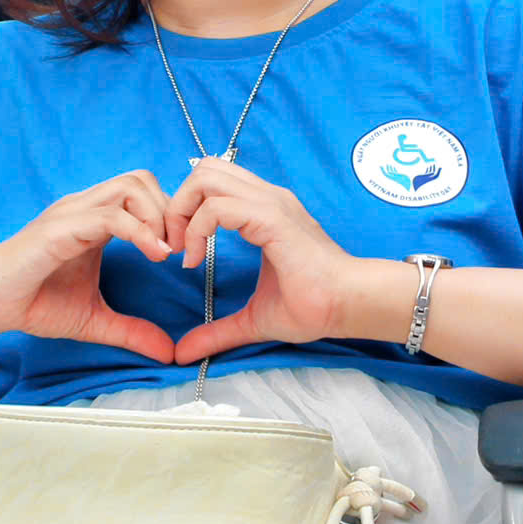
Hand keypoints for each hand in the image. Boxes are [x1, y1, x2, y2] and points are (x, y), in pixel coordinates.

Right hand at [0, 172, 176, 361]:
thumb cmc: (33, 302)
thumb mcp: (94, 320)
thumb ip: (131, 331)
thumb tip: (167, 352)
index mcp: (95, 219)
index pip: (144, 193)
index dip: (170, 217)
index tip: (183, 253)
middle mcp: (85, 208)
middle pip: (142, 179)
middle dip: (170, 210)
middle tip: (180, 249)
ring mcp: (72, 214)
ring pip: (129, 187)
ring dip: (158, 216)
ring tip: (166, 252)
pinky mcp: (60, 229)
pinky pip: (110, 216)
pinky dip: (140, 232)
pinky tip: (154, 255)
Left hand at [165, 159, 360, 366]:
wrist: (347, 305)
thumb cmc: (313, 306)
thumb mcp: (253, 319)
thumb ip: (218, 331)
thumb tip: (185, 353)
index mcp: (262, 209)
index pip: (211, 182)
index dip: (185, 210)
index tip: (181, 253)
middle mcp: (265, 196)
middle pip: (203, 169)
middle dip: (177, 204)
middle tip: (175, 246)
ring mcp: (270, 202)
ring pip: (206, 177)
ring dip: (182, 212)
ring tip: (183, 252)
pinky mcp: (272, 218)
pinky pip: (218, 207)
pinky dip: (196, 229)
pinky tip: (196, 261)